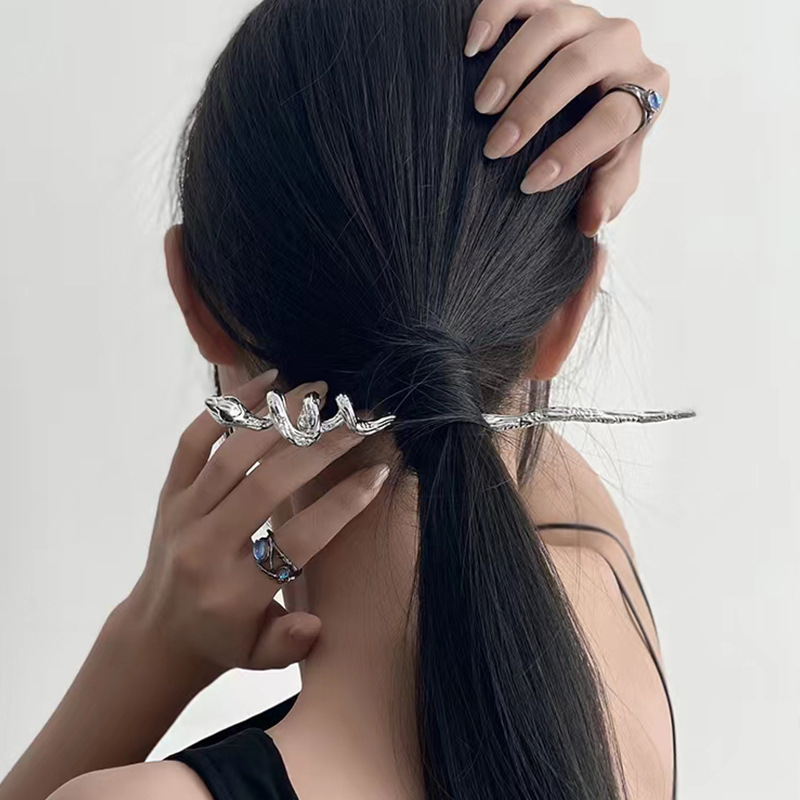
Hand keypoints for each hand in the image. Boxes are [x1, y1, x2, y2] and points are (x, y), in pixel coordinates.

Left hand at [124, 369, 389, 679]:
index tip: (377, 473)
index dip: (343, 504)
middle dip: (321, 450)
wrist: (157, 633)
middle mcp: (205, 548)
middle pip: (269, 485)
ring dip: (279, 418)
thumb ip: (290, 643)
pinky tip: (266, 385)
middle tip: (357, 423)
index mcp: (234, 593)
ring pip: (233, 454)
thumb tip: (314, 620)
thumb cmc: (223, 642)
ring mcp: (183, 514)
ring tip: (319, 392)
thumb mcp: (260, 659)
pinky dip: (229, 408)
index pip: (298, 539)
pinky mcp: (170, 492)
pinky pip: (195, 439)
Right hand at [464, 0, 668, 236]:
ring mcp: (587, 17)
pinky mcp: (552, 1)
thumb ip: (607, 194)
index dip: (572, 152)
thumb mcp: (613, 169)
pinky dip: (494, 15)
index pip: (612, 118)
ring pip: (553, 23)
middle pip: (579, 65)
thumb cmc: (603, 139)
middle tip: (496, 147)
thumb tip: (590, 225)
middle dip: (534, 109)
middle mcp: (623, 45)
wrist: (596, 91)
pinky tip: (471, 48)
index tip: (529, 182)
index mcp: (647, 88)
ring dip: (512, 66)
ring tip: (481, 106)